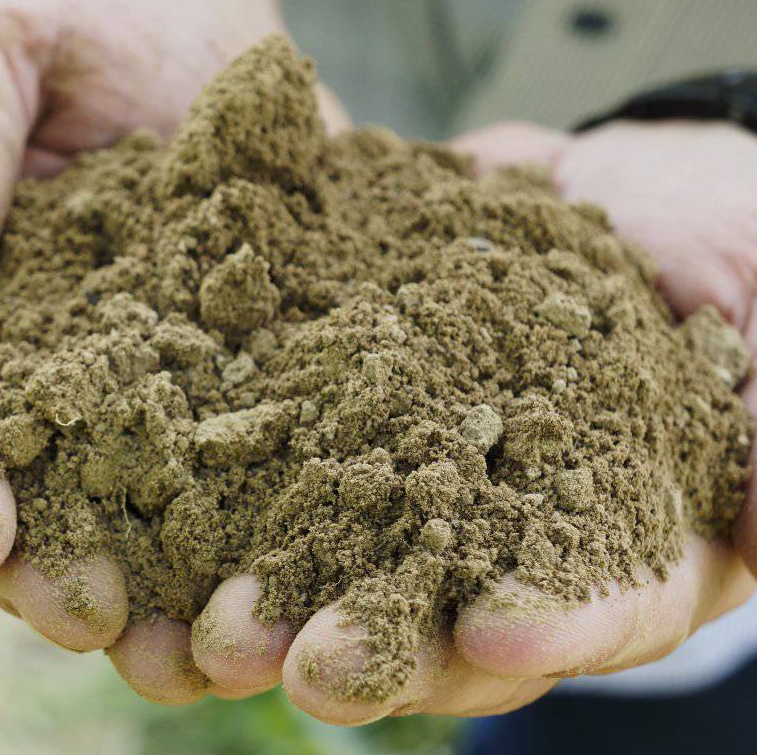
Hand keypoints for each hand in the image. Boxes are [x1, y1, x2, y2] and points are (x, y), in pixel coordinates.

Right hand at [0, 0, 349, 700]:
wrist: (190, 8)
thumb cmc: (67, 7)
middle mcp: (27, 371)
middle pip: (13, 493)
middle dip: (44, 566)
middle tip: (93, 619)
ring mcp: (132, 390)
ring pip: (124, 514)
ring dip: (155, 593)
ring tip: (199, 650)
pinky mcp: (230, 382)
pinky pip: (237, 471)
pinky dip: (258, 534)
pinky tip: (300, 578)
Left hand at [178, 119, 756, 723]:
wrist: (609, 191)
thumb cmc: (720, 244)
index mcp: (629, 535)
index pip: (606, 602)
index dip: (558, 623)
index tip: (499, 636)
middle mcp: (510, 537)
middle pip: (450, 620)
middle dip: (384, 649)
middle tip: (312, 674)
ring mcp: (416, 489)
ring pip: (345, 568)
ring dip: (281, 609)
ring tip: (214, 637)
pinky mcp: (338, 428)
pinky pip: (275, 473)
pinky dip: (221, 506)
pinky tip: (163, 548)